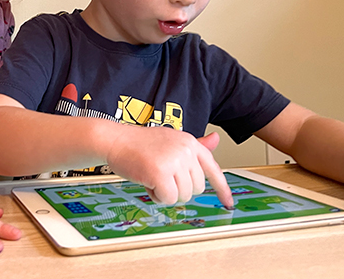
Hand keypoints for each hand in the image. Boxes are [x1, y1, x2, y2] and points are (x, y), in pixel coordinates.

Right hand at [106, 126, 232, 207]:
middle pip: (196, 188)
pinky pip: (167, 199)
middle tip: (161, 175)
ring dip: (165, 192)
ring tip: (152, 175)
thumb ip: (194, 146)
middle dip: (178, 188)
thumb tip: (215, 140)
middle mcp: (185, 150)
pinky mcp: (160, 173)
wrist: (115, 139)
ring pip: (182, 196)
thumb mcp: (170, 140)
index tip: (228, 203)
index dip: (222, 189)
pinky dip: (156, 196)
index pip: (213, 168)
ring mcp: (174, 160)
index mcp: (189, 142)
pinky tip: (147, 181)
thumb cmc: (139, 143)